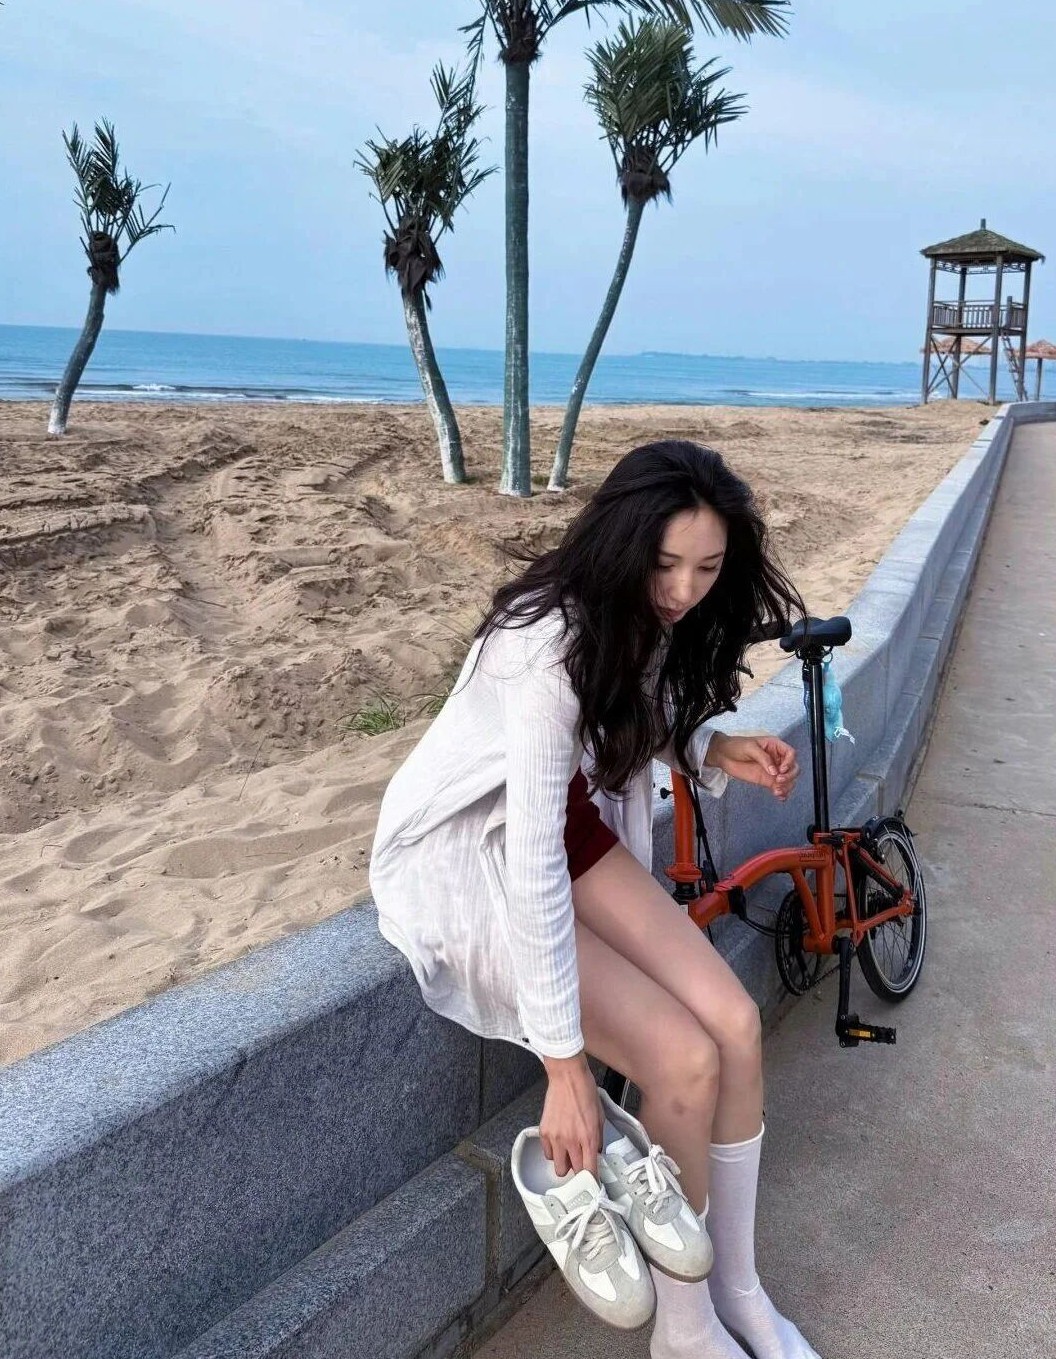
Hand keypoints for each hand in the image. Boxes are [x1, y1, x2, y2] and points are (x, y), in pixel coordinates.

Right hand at [539, 1052, 603, 1178]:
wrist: (567, 1076)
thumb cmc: (585, 1091)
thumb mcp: (600, 1116)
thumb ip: (598, 1138)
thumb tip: (596, 1152)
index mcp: (589, 1137)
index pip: (590, 1170)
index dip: (592, 1180)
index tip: (593, 1182)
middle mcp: (572, 1141)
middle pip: (574, 1172)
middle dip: (579, 1170)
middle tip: (581, 1162)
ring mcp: (556, 1137)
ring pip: (558, 1167)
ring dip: (565, 1163)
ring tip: (568, 1153)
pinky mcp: (544, 1132)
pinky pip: (548, 1153)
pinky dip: (553, 1152)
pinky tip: (558, 1143)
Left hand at [704, 732, 798, 800]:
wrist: (723, 755)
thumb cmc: (736, 746)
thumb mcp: (750, 748)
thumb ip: (763, 758)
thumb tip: (774, 771)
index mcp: (775, 746)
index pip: (790, 753)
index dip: (789, 762)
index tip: (780, 770)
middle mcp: (777, 758)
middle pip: (793, 767)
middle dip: (789, 776)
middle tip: (778, 781)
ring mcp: (773, 770)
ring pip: (788, 779)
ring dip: (787, 786)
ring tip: (777, 792)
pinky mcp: (767, 780)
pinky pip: (779, 787)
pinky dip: (782, 793)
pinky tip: (780, 797)